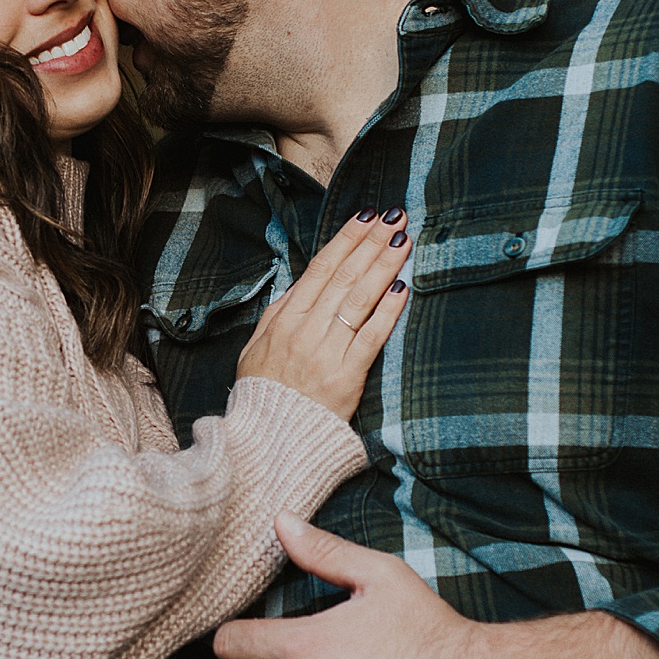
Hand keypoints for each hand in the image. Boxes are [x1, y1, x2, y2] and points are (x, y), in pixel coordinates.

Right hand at [235, 208, 409, 419]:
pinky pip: (371, 338)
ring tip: (403, 241)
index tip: (367, 216)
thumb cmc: (264, 395)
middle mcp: (305, 331)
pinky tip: (402, 288)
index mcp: (284, 321)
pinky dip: (387, 311)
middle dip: (371, 243)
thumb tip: (301, 286)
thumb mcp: (256, 349)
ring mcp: (326, 353)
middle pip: (344, 277)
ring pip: (359, 300)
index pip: (320, 269)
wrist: (268, 442)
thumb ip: (278, 315)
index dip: (346, 240)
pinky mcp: (347, 378)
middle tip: (395, 216)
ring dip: (384, 266)